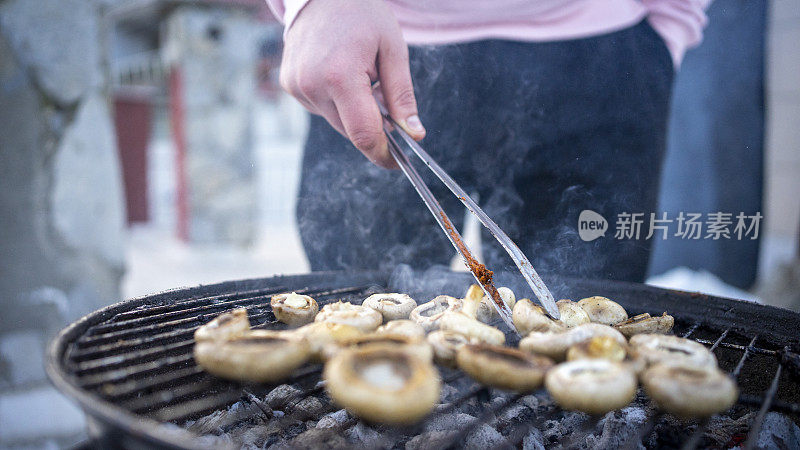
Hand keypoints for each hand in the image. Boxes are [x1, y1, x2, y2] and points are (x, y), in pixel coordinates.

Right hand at [279, 0, 424, 167]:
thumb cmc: (362, 14)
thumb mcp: (393, 49)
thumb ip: (401, 95)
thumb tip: (414, 133)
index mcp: (340, 76)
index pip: (364, 134)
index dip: (382, 154)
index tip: (397, 161)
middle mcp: (312, 85)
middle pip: (350, 130)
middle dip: (372, 125)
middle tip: (383, 97)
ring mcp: (297, 86)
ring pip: (336, 121)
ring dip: (353, 111)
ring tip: (358, 74)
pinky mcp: (289, 85)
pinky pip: (321, 108)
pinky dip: (335, 101)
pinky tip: (338, 72)